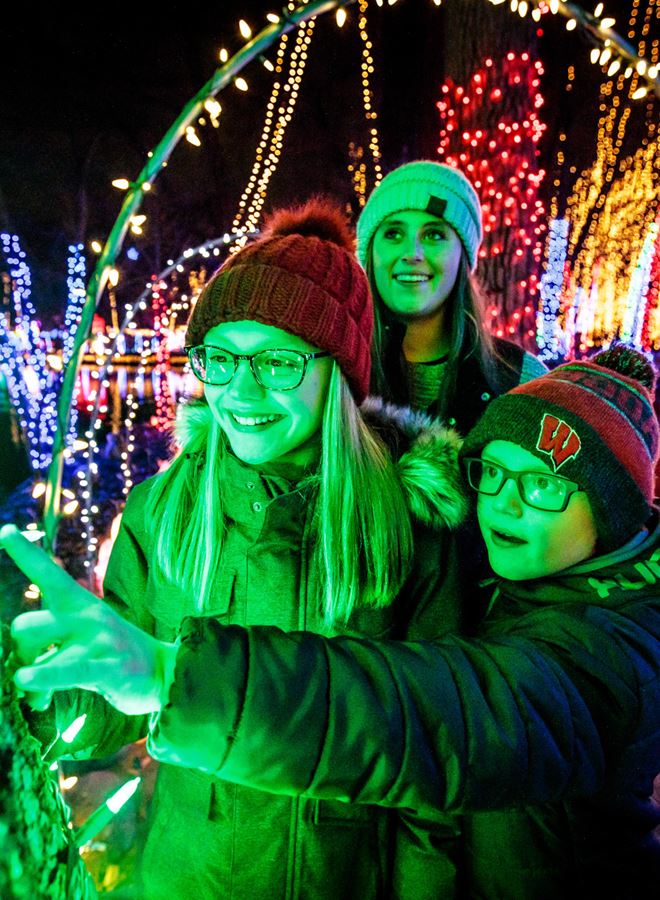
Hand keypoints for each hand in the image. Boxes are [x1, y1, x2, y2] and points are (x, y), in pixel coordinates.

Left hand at [2, 524, 176, 714]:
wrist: (163, 670)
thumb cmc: (110, 654)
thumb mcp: (82, 634)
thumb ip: (49, 641)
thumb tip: (14, 667)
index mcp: (78, 603)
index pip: (46, 572)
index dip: (23, 551)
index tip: (5, 531)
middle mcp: (85, 616)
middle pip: (25, 625)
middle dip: (17, 653)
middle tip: (28, 673)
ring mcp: (96, 640)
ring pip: (37, 641)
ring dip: (24, 669)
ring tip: (24, 683)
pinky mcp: (107, 667)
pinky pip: (66, 670)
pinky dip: (41, 676)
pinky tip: (25, 681)